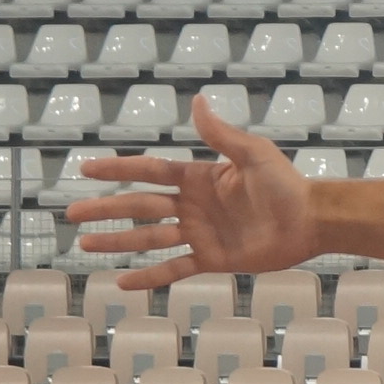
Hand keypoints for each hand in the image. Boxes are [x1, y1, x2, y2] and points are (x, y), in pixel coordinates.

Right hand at [62, 95, 321, 292]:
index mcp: (199, 178)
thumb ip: (221, 134)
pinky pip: (174, 268)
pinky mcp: (212, 259)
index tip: (85, 169)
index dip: (118, 170)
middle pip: (140, 207)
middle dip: (106, 210)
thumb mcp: (253, 154)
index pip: (149, 171)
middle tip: (71, 213)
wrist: (312, 222)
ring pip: (149, 239)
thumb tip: (197, 99)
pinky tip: (122, 283)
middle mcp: (193, 205)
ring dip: (117, 243)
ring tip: (85, 245)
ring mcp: (200, 233)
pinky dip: (149, 277)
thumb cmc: (287, 185)